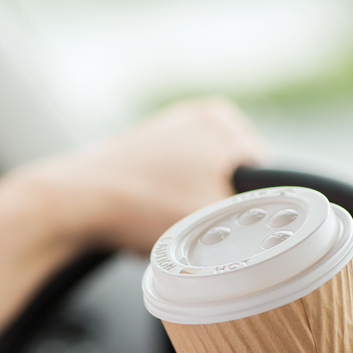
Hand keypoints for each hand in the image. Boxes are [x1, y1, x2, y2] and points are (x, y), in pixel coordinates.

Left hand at [8, 97, 266, 254]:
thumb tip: (280, 232)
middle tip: (202, 235)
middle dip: (224, 212)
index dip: (256, 214)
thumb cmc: (138, 206)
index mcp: (225, 123)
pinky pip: (175, 184)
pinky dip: (170, 204)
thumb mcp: (215, 222)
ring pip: (205, 185)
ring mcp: (167, 131)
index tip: (236, 235)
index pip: (269, 178)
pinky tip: (153, 219)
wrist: (72, 204)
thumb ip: (258, 222)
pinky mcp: (142, 150)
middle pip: (237, 183)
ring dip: (196, 210)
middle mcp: (198, 117)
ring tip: (172, 226)